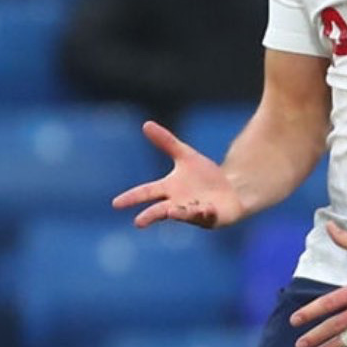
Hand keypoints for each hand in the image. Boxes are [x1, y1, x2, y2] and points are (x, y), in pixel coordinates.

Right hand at [114, 121, 249, 229]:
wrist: (230, 188)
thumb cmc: (203, 175)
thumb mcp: (185, 155)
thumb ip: (166, 142)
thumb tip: (146, 124)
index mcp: (168, 189)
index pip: (146, 192)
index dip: (132, 197)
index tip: (115, 204)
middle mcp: (179, 204)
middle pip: (161, 210)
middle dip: (150, 215)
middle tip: (138, 222)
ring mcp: (195, 213)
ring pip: (185, 215)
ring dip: (180, 213)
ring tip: (172, 211)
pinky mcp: (213, 218)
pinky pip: (208, 216)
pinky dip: (206, 212)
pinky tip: (207, 208)